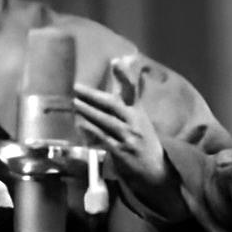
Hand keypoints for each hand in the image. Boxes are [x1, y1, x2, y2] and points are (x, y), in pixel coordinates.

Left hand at [74, 66, 166, 188]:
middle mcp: (134, 122)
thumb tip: (120, 61)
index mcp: (138, 111)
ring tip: (75, 103)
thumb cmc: (141, 137)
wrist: (156, 171)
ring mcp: (128, 137)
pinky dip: (91, 130)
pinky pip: (104, 138)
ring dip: (89, 112)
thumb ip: (126, 91)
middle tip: (77, 88)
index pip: (132, 89)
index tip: (116, 61)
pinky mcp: (121, 151)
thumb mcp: (137, 114)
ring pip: (106, 121)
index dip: (125, 75)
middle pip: (113, 104)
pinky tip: (80, 124)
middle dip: (94, 96)